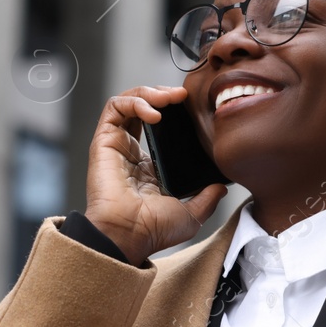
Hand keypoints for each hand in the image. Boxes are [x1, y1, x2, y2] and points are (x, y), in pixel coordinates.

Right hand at [83, 86, 227, 264]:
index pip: (158, 130)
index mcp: (148, 168)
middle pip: (142, 109)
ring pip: (127, 102)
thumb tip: (221, 187)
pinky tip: (155, 112)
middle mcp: (130, 153)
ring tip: (169, 98)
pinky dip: (135, 102)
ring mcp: (116, 145)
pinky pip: (115, 107)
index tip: (192, 110)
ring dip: (149, 92)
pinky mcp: (104, 140)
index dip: (174, 115)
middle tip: (182, 95)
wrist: (129, 234)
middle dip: (162, 95)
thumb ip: (207, 198)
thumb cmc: (152, 231)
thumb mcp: (191, 215)